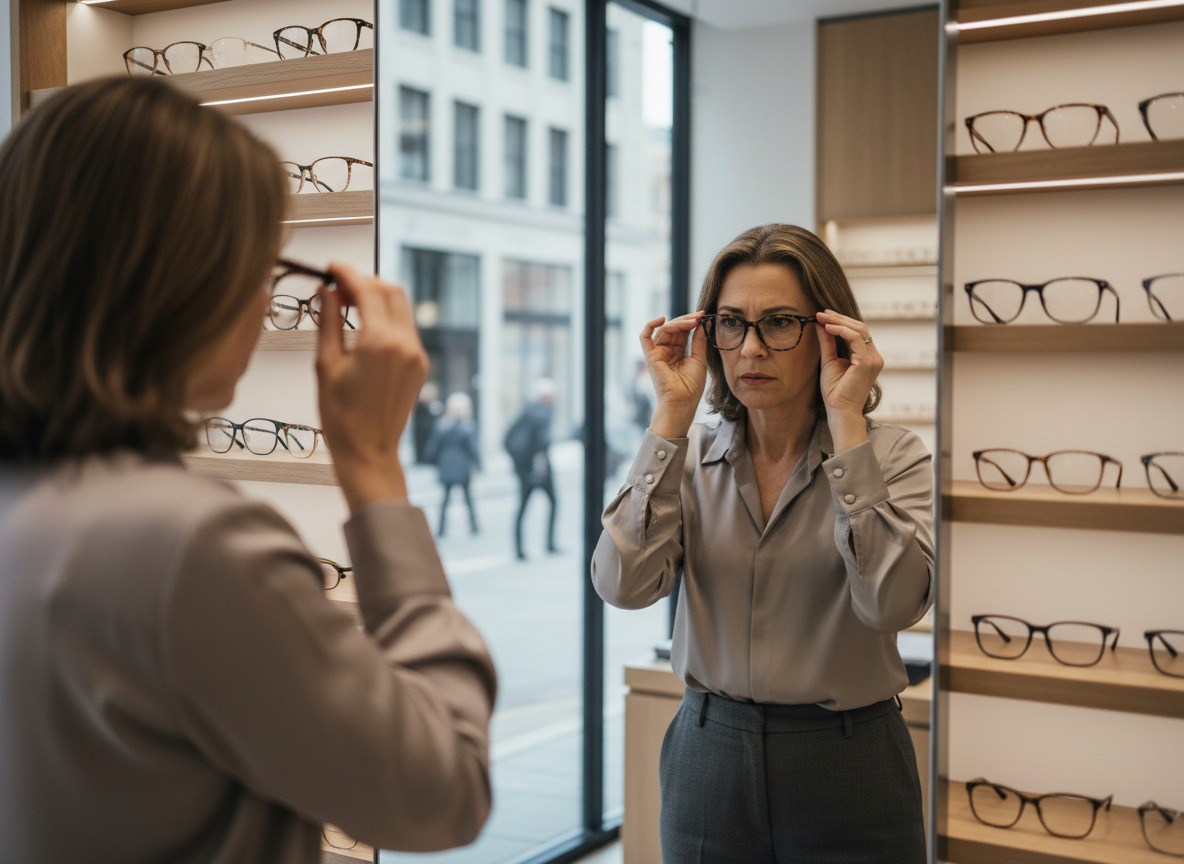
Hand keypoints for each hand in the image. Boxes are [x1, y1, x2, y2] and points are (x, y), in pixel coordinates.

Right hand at [316, 263, 429, 509]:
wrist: (368, 452)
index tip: (331, 268)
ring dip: (377, 298)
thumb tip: (325, 292)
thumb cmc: (341, 417)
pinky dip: (387, 318)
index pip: (367, 290)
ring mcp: (417, 354)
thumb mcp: (325, 365)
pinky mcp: (420, 365)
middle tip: (337, 287)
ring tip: (347, 305)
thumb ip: (327, 322)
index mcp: (380, 343)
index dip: (347, 274)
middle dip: (364, 282)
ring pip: (401, 307)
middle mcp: (405, 344)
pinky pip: (406, 328)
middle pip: (390, 291)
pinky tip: (364, 326)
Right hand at [640, 311, 706, 438]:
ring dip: (678, 323)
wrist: (682, 402)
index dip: (692, 322)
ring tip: (692, 321)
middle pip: (674, 328)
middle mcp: (666, 351)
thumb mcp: (699, 359)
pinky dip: (650, 325)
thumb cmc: (691, 386)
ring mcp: (657, 353)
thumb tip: (703, 323)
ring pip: (664, 329)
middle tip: (699, 315)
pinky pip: (645, 337)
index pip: (682, 332)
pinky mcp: (650, 356)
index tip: (703, 315)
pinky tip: (662, 319)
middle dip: (686, 320)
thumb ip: (699, 340)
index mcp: (678, 353)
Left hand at [814, 309, 882, 452]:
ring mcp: (873, 359)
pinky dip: (841, 330)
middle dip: (839, 318)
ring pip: (859, 330)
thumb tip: (821, 324)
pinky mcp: (867, 362)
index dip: (840, 321)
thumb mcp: (829, 361)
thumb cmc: (835, 391)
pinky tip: (828, 327)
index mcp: (867, 357)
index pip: (857, 332)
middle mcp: (874, 356)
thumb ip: (828, 342)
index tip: (823, 315)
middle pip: (859, 327)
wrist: (839, 411)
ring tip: (821, 317)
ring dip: (838, 321)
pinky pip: (855, 339)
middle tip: (821, 312)